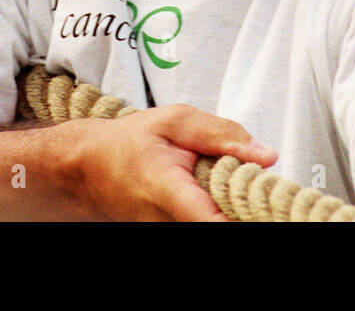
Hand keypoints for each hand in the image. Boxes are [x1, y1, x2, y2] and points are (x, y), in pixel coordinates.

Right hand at [63, 104, 277, 220]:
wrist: (88, 167)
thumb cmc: (128, 142)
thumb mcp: (175, 121)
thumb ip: (222, 134)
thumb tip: (266, 155)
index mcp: (170, 191)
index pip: (217, 222)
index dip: (247, 212)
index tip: (264, 195)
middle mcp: (168, 222)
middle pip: (224, 222)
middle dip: (246, 202)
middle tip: (251, 177)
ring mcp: (168, 231)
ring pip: (217, 222)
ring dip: (231, 205)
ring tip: (225, 178)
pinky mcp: (170, 232)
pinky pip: (205, 221)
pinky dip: (217, 208)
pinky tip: (213, 190)